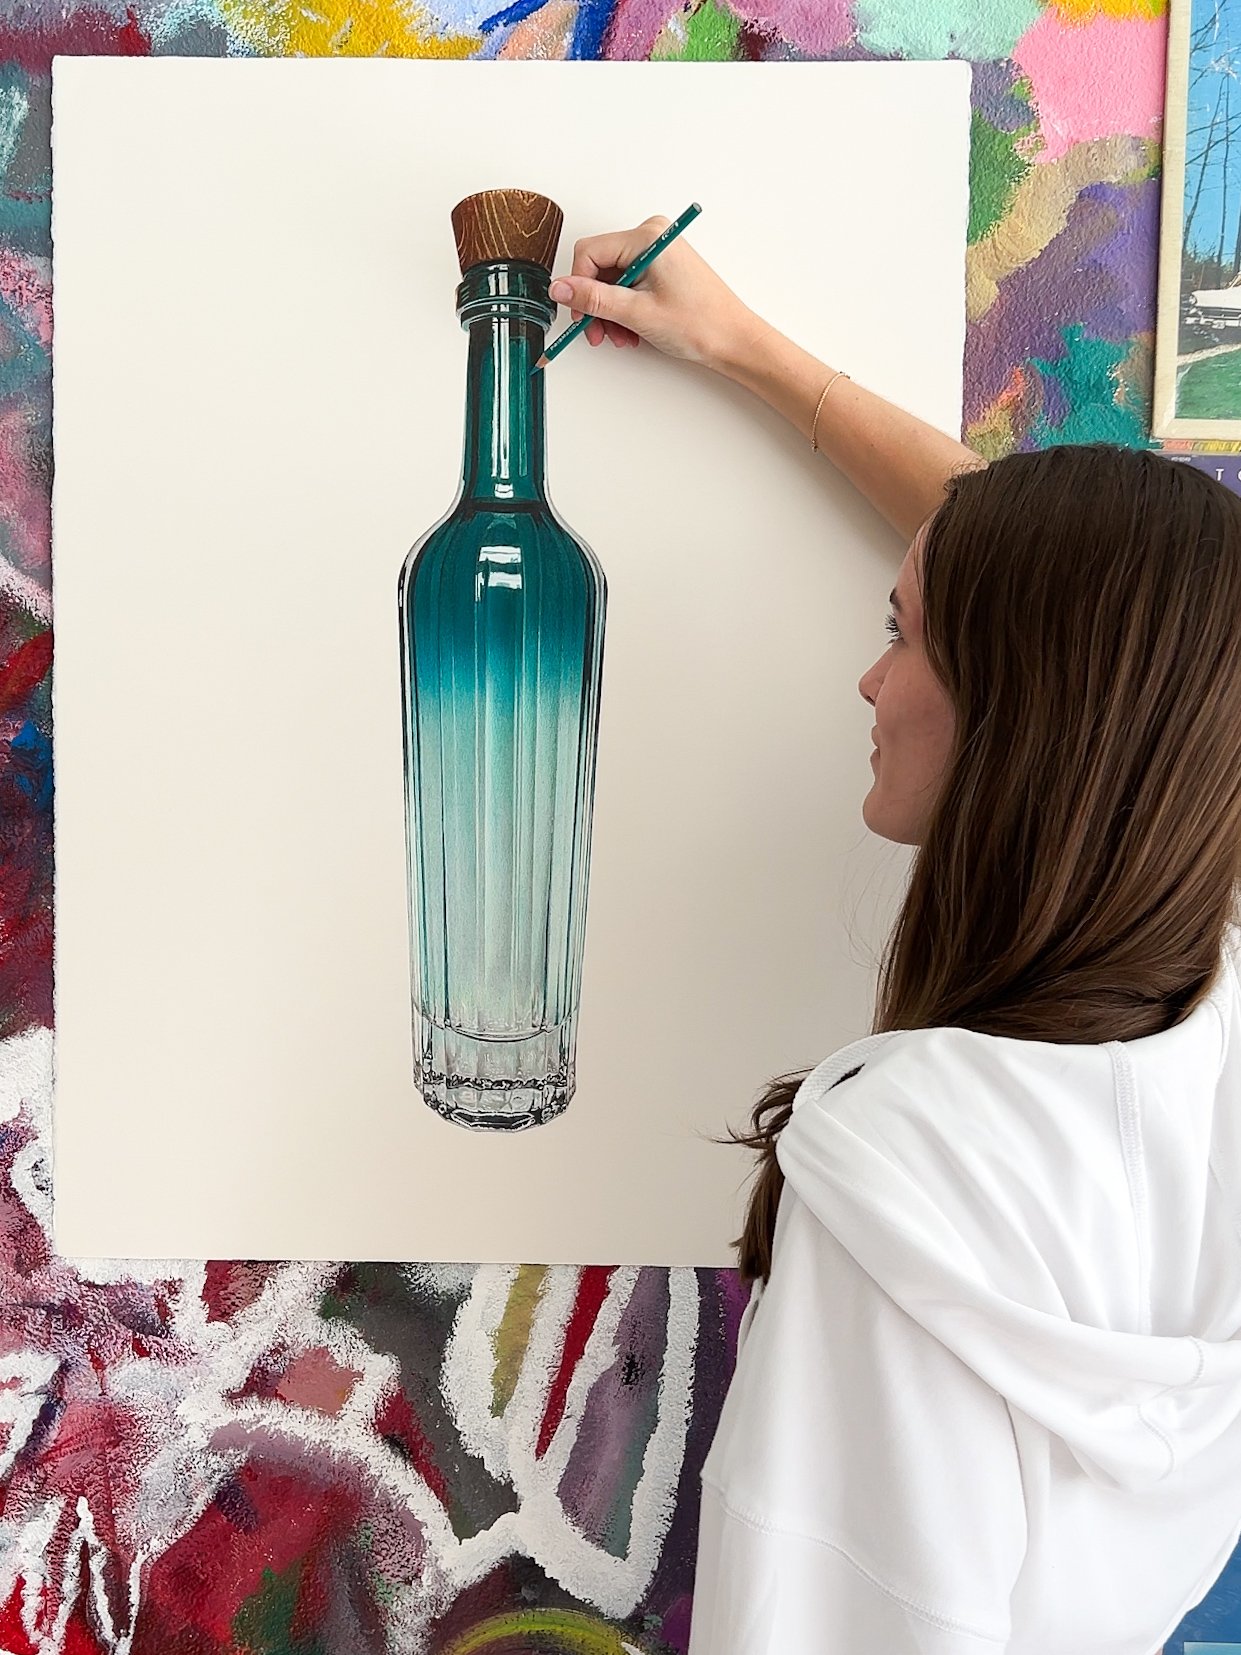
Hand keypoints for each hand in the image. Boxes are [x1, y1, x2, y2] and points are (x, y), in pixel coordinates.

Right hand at [548, 214, 763, 370]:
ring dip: (609, 312)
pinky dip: (624, 310)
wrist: (733, 340)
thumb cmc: (700, 323)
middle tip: (598, 334)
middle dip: (595, 304)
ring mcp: (656, 252)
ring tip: (621, 337)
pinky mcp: (661, 268)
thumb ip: (593, 299)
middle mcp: (651, 237)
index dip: (578, 287)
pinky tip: (631, 330)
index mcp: (646, 237)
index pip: (589, 252)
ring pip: (612, 280)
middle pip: (599, 267)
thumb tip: (559, 289)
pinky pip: (628, 285)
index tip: (580, 316)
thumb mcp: (637, 313)